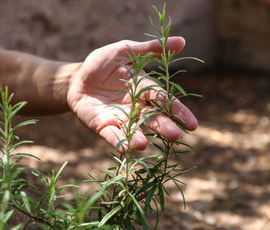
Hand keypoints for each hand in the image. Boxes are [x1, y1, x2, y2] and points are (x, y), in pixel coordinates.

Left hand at [67, 37, 197, 151]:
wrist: (77, 78)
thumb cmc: (103, 64)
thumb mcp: (125, 50)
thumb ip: (151, 49)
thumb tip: (182, 41)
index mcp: (145, 89)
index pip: (165, 100)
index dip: (178, 111)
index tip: (193, 124)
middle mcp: (136, 107)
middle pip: (152, 118)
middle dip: (163, 126)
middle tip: (175, 136)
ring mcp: (119, 118)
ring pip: (133, 129)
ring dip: (138, 137)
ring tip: (144, 145)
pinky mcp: (102, 126)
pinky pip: (111, 134)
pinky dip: (118, 141)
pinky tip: (124, 149)